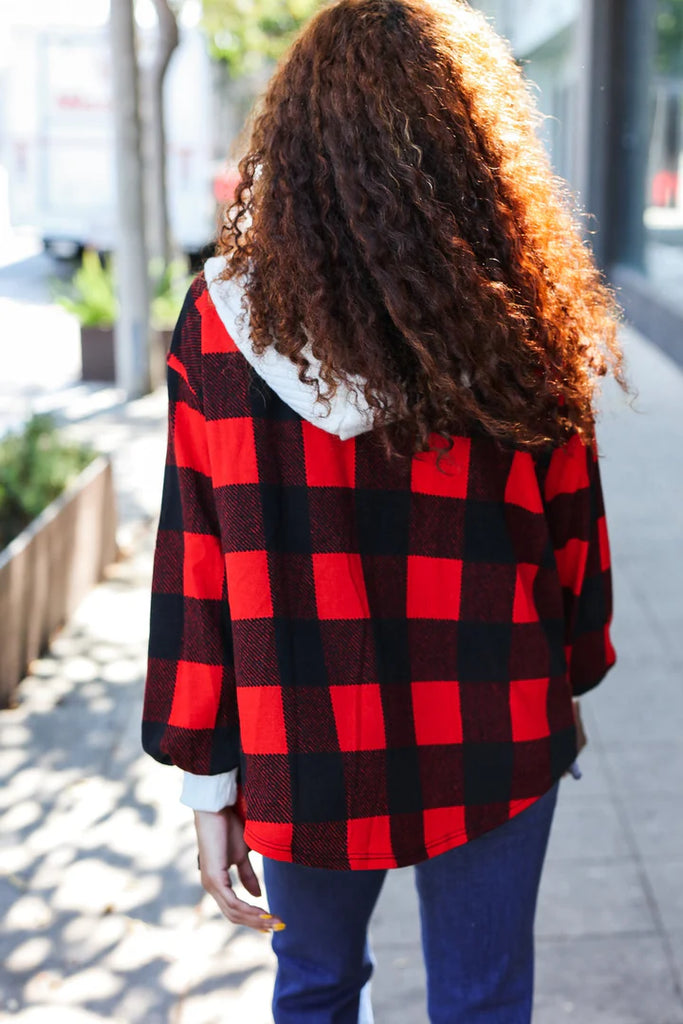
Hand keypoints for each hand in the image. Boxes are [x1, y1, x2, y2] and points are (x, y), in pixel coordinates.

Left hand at [193, 806, 284, 932]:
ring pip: (234, 912)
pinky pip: (233, 902)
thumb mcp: (241, 855)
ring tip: (274, 921)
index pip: (233, 909)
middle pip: (234, 915)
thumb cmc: (225, 829)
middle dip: (257, 922)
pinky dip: (248, 910)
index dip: (252, 918)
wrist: (216, 811)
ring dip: (256, 918)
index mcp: (216, 883)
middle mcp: (211, 887)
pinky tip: (262, 911)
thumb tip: (257, 895)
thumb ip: (247, 875)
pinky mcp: (215, 879)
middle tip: (278, 925)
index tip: (270, 922)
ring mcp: (211, 884)